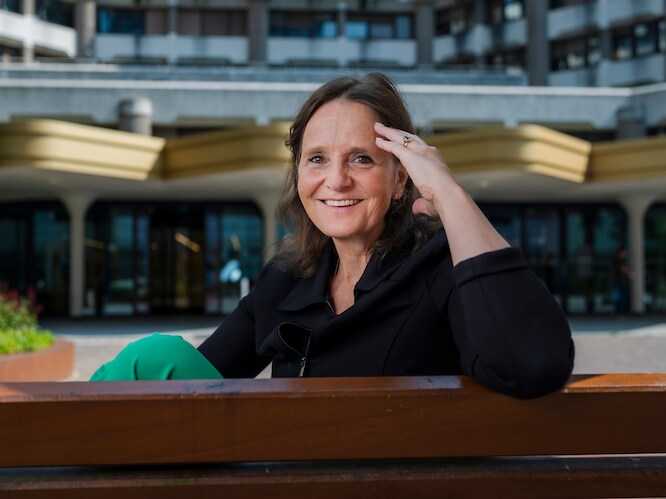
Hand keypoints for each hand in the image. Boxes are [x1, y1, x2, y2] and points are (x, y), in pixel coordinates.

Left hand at [374, 122, 508, 263]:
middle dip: (397, 133)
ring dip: (388, 133)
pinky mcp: (411, 156)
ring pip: (401, 138)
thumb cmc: (443, 199)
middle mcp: (429, 152)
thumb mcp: (431, 199)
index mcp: (436, 160)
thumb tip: (417, 208)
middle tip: (387, 128)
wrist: (447, 194)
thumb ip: (422, 203)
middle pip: (410, 138)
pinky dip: (385, 143)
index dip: (409, 144)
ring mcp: (420, 152)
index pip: (420, 147)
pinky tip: (377, 141)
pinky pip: (395, 146)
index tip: (401, 141)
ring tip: (378, 128)